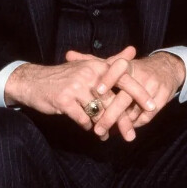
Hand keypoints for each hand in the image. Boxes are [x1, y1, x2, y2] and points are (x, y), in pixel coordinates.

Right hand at [5, 45, 137, 131]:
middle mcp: (90, 74)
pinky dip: (87, 126)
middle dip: (123, 120)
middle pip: (113, 100)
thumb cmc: (65, 76)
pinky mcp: (64, 100)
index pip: (125, 79)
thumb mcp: (89, 65)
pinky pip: (82, 118)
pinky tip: (90, 131)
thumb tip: (132, 50)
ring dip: (104, 127)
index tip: (152, 107)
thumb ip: (112, 60)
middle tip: (131, 135)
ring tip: (108, 137)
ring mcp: (77, 87)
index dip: (140, 93)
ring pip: (98, 112)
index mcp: (98, 66)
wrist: (34, 82)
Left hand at [87, 51, 185, 138]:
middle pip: (125, 98)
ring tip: (108, 133)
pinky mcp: (162, 98)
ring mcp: (153, 86)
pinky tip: (124, 128)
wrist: (166, 68)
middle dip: (110, 115)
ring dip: (121, 124)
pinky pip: (146, 116)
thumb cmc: (134, 69)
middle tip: (98, 130)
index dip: (108, 79)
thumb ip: (92, 61)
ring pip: (134, 111)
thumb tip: (68, 55)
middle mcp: (142, 75)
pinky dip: (134, 123)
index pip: (118, 69)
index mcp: (129, 65)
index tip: (97, 91)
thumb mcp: (115, 65)